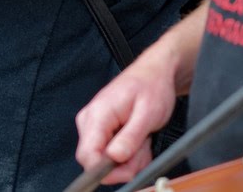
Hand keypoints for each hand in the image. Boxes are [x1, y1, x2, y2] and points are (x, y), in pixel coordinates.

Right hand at [74, 48, 179, 184]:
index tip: (129, 169)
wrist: (155, 73)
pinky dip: (129, 154)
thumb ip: (130, 137)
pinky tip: (138, 140)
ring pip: (106, 161)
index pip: (87, 155)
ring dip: (129, 159)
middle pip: (96, 161)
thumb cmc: (152, 86)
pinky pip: (111, 154)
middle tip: (143, 150)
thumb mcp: (147, 113)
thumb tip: (114, 157)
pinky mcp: (102, 130)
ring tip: (143, 141)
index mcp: (98, 114)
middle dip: (123, 164)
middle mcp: (90, 120)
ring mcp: (95, 125)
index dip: (107, 171)